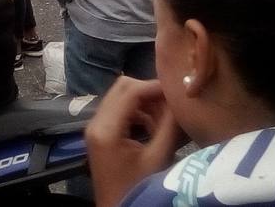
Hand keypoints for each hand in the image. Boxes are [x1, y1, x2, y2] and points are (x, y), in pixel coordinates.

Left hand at [86, 77, 185, 206]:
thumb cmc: (138, 188)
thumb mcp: (158, 158)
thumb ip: (169, 126)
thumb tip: (179, 101)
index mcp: (106, 129)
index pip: (130, 91)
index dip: (155, 86)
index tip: (176, 89)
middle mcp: (95, 122)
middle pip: (122, 87)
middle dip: (149, 90)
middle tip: (171, 100)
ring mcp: (95, 127)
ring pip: (120, 96)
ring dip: (143, 101)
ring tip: (165, 114)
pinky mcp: (99, 133)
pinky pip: (118, 110)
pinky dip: (137, 111)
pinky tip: (154, 124)